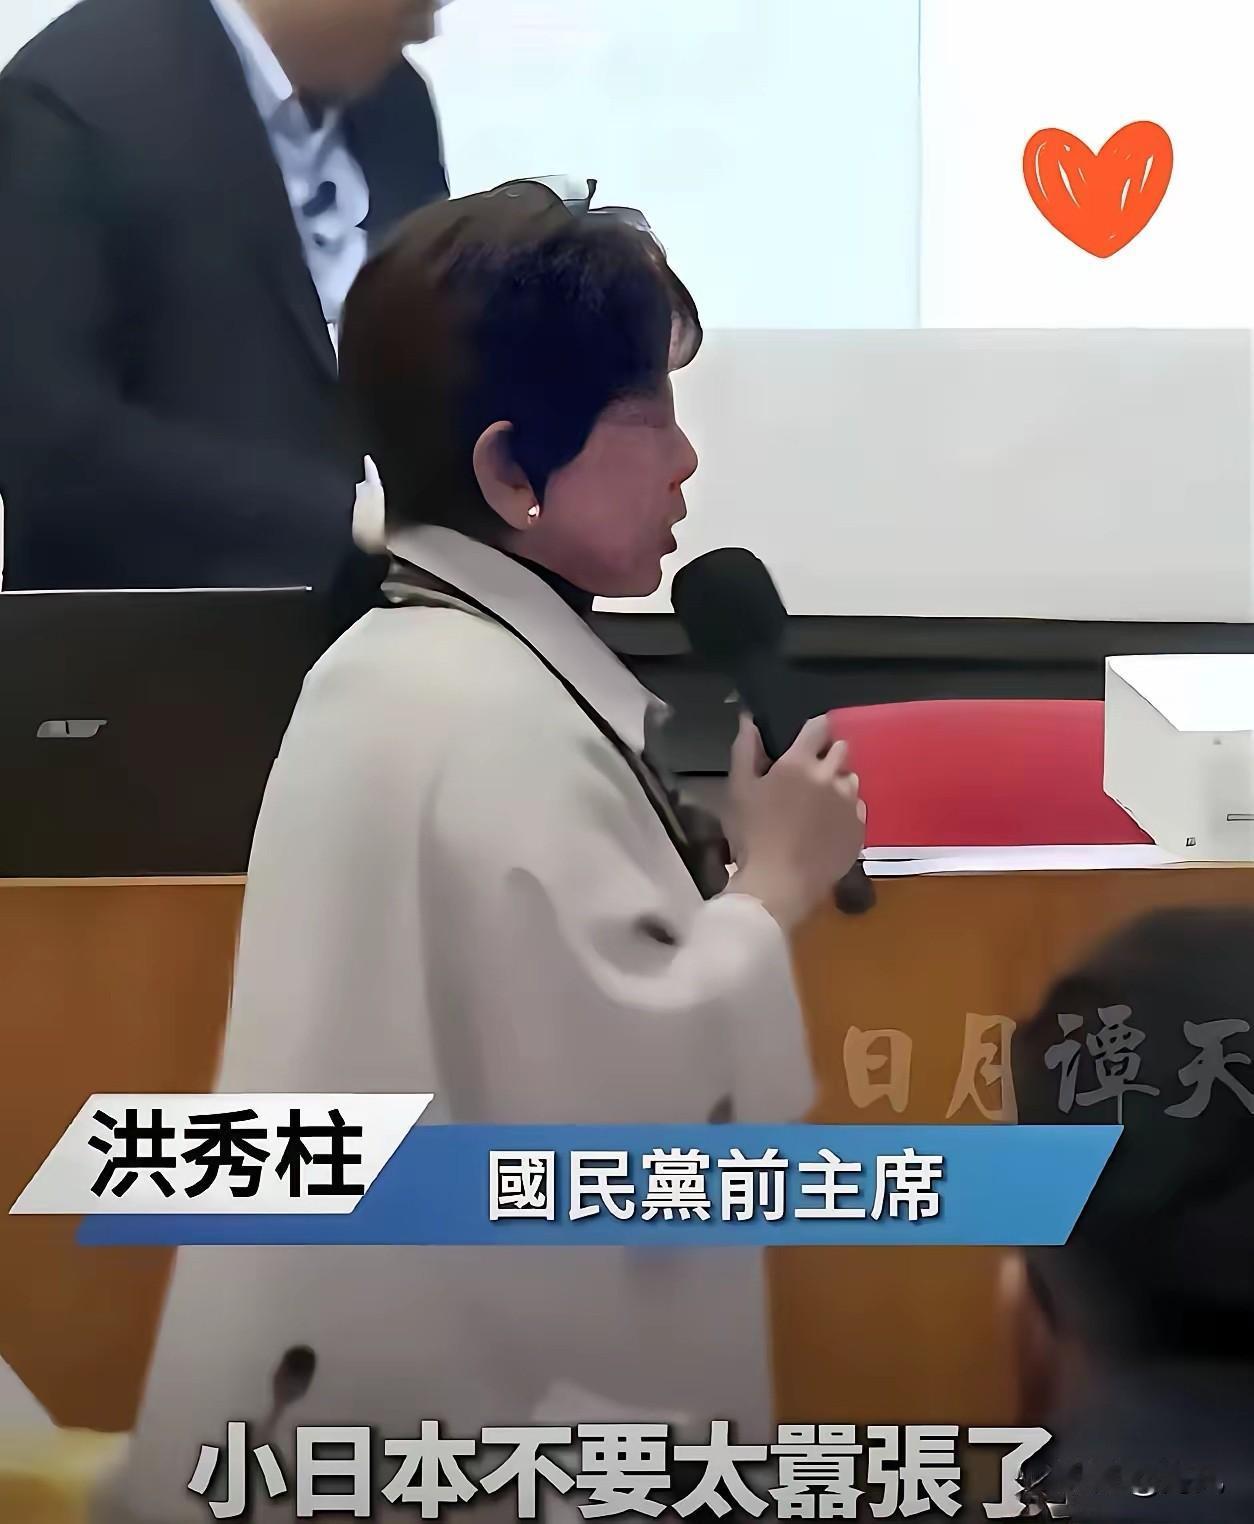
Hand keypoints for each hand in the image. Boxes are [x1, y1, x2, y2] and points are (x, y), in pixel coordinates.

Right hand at [726, 712, 865, 931]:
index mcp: (800, 762)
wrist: (780, 883)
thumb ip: (745, 750)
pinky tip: (827, 827)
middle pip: (841, 749)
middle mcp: (831, 776)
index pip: (819, 727)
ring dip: (838, 783)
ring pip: (851, 779)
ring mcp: (849, 803)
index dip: (813, 730)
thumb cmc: (753, 834)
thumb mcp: (738, 789)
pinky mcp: (859, 828)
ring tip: (819, 803)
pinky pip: (857, 808)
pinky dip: (845, 811)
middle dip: (827, 755)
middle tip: (807, 775)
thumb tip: (749, 719)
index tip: (805, 740)